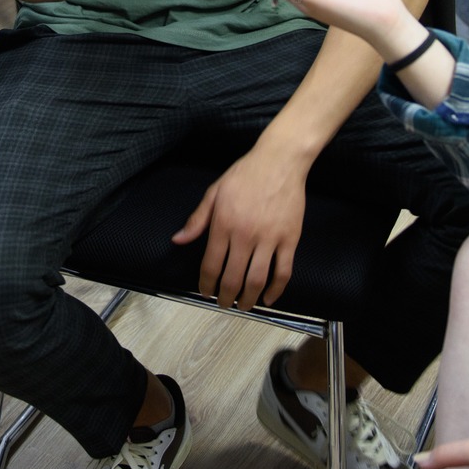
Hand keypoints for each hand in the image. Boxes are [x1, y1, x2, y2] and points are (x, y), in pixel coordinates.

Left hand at [173, 146, 306, 308]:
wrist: (279, 162)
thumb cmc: (245, 175)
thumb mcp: (214, 192)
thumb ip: (197, 219)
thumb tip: (179, 240)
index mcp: (223, 224)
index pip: (211, 264)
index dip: (206, 284)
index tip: (205, 292)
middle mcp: (245, 235)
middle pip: (233, 278)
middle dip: (225, 297)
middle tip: (223, 304)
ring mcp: (269, 238)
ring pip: (257, 280)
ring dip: (249, 299)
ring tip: (243, 306)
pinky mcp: (289, 239)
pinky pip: (283, 272)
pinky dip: (276, 290)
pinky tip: (269, 298)